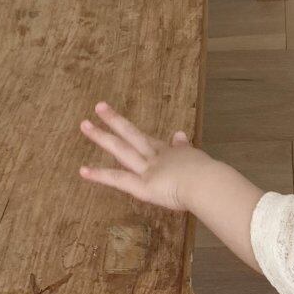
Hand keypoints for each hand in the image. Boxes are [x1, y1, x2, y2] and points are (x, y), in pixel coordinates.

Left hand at [78, 101, 206, 211]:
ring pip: (121, 149)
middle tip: (100, 107)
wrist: (207, 183)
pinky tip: (83, 171)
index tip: (140, 129)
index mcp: (174, 153)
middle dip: (116, 121)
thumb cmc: (211, 177)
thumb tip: (180, 133)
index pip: (157, 143)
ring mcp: (147, 169)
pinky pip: (118, 179)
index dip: (148, 138)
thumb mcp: (199, 158)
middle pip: (132, 135)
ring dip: (102, 137)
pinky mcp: (142, 186)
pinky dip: (100, 175)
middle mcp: (157, 157)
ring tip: (84, 125)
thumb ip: (187, 148)